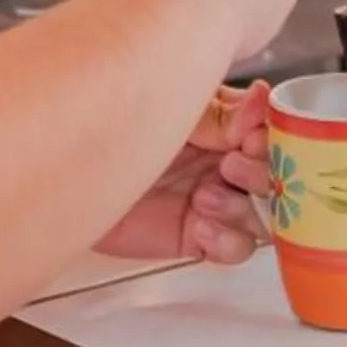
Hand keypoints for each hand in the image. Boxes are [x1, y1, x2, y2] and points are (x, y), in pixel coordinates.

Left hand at [97, 82, 274, 265]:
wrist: (69, 169)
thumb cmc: (112, 124)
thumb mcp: (172, 107)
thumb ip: (221, 112)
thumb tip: (264, 100)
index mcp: (227, 124)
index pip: (273, 133)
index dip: (274, 139)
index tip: (255, 138)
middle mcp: (225, 162)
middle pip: (277, 177)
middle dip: (261, 174)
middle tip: (230, 165)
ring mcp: (215, 199)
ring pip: (264, 215)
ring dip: (243, 207)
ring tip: (205, 196)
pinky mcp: (197, 235)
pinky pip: (236, 247)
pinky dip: (228, 240)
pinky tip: (202, 225)